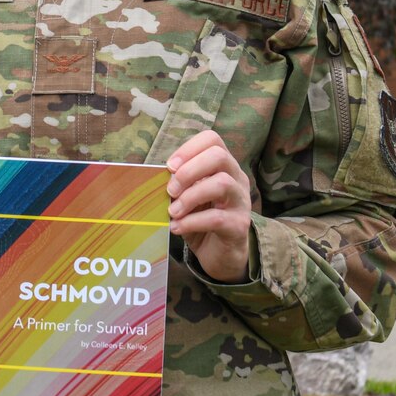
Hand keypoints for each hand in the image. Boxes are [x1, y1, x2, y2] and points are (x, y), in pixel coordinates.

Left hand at [166, 130, 254, 283]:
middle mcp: (237, 179)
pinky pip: (217, 217)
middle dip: (189, 170)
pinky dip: (191, 222)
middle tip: (170, 190)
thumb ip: (177, 184)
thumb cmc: (201, 220)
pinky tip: (176, 228)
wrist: (221, 255)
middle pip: (219, 156)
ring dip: (190, 196)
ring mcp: (241, 202)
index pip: (212, 140)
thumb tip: (155, 175)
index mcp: (224, 167)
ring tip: (173, 211)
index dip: (188, 148)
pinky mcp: (239, 226)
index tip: (169, 166)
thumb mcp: (187, 197)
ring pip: (221, 183)